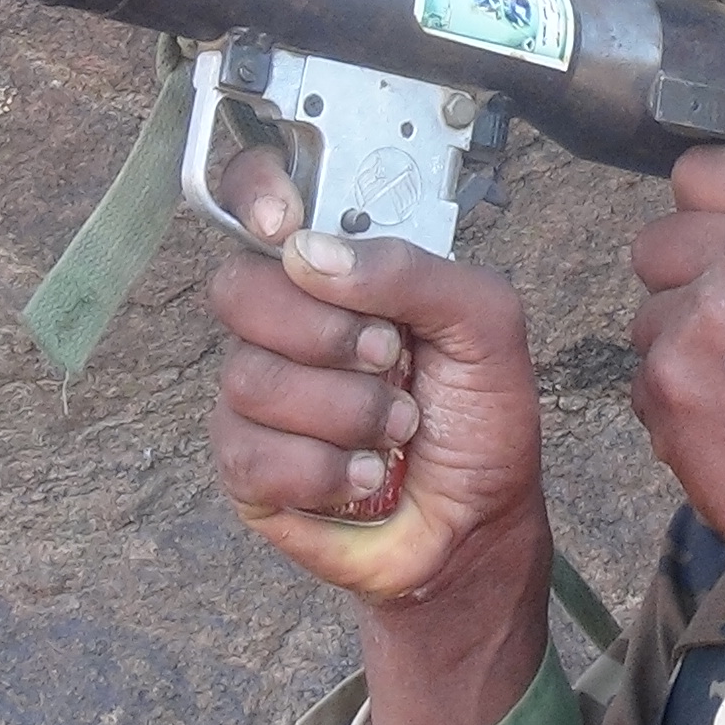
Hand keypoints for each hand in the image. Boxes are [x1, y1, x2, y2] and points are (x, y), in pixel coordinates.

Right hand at [206, 146, 558, 724]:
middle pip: (238, 291)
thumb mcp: (486, 326)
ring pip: (250, 378)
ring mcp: (259, 395)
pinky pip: (249, 452)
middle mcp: (287, 324)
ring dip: (346, 412)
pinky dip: (323, 470)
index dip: (253, 194)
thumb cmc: (481, 421)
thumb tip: (307, 253)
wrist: (479, 529)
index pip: (259, 199)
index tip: (282, 223)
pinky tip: (364, 477)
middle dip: (326, 333)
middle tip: (391, 360)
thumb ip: (413, 271)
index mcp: (339, 270)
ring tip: (397, 432)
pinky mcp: (247, 467)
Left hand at [628, 147, 724, 609]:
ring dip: (676, 343)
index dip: (706, 209)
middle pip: (658, 236)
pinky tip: (720, 423)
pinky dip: (670, 397)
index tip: (715, 236)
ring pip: (646, 309)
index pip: (704, 169)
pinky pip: (641, 371)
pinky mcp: (665, 379)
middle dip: (682, 278)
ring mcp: (701, 317)